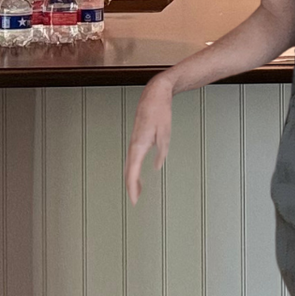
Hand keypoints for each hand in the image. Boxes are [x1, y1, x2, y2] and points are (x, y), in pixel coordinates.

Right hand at [124, 75, 173, 203]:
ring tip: (138, 192)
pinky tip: (139, 174)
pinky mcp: (137, 139)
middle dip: (131, 187)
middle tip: (135, 201)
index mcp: (139, 145)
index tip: (134, 200)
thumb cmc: (160, 111)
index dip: (132, 188)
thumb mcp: (166, 133)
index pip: (132, 172)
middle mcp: (134, 145)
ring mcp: (134, 142)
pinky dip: (134, 169)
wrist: (155, 94)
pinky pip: (133, 158)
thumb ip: (162, 152)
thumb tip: (157, 166)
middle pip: (129, 171)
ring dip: (132, 179)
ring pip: (130, 165)